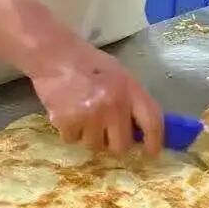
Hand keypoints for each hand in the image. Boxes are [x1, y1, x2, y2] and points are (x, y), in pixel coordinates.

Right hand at [28, 36, 163, 155]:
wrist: (54, 55)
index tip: (151, 152)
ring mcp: (90, 115)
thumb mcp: (121, 75)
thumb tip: (141, 129)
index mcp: (130, 90)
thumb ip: (133, 100)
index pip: (152, 122)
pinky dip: (71, 131)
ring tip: (84, 115)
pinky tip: (69, 113)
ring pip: (95, 145)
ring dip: (90, 136)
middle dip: (115, 143)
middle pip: (121, 145)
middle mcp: (113, 105)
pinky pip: (73, 140)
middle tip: (107, 133)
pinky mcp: (67, 122)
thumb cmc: (90, 63)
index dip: (154, 142)